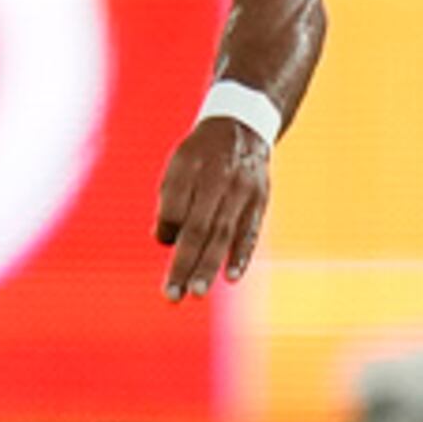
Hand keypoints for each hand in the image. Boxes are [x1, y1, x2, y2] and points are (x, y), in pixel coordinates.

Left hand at [153, 115, 272, 301]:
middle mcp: (218, 179)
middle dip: (183, 263)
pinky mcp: (260, 201)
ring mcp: (242, 191)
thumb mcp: (178, 164)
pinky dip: (240, 255)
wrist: (243, 126)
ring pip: (222, 235)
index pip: (175, 205)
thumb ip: (169, 199)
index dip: (168, 227)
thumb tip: (162, 239)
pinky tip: (230, 277)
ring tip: (194, 292)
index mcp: (190, 165)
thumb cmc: (201, 154)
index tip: (165, 240)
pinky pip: (249, 232)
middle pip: (197, 228)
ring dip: (208, 266)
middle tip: (171, 295)